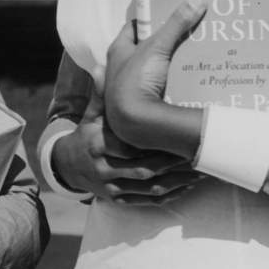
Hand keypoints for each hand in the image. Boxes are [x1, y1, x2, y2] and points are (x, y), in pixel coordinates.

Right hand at [53, 106, 204, 206]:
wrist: (68, 166)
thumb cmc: (87, 135)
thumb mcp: (91, 115)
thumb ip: (101, 94)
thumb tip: (101, 67)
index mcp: (100, 145)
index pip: (131, 147)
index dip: (156, 145)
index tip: (178, 138)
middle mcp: (105, 168)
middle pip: (144, 170)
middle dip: (173, 165)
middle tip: (198, 156)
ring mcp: (112, 187)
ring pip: (149, 188)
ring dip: (177, 182)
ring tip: (200, 173)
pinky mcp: (118, 199)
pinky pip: (146, 201)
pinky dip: (168, 196)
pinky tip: (186, 188)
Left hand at [101, 0, 208, 153]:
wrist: (136, 123)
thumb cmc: (136, 80)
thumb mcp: (157, 47)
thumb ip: (176, 23)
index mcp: (118, 51)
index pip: (133, 27)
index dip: (149, 18)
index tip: (168, 11)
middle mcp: (121, 68)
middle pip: (147, 47)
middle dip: (166, 40)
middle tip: (188, 29)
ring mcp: (133, 86)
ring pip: (156, 68)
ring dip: (172, 61)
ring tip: (197, 50)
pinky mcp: (145, 102)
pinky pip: (163, 86)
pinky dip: (176, 80)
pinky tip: (193, 75)